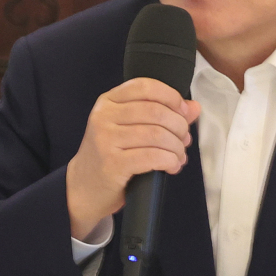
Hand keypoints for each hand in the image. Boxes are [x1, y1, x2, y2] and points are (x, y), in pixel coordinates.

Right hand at [66, 78, 200, 238]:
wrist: (83, 188)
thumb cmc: (110, 155)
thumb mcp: (129, 128)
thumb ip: (161, 114)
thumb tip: (193, 107)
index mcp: (108, 102)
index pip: (145, 87)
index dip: (171, 97)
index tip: (183, 112)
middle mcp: (103, 117)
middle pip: (155, 111)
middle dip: (179, 126)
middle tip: (184, 139)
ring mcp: (105, 140)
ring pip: (156, 135)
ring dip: (176, 147)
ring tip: (179, 155)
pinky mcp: (112, 164)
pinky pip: (152, 157)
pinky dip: (170, 161)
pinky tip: (172, 165)